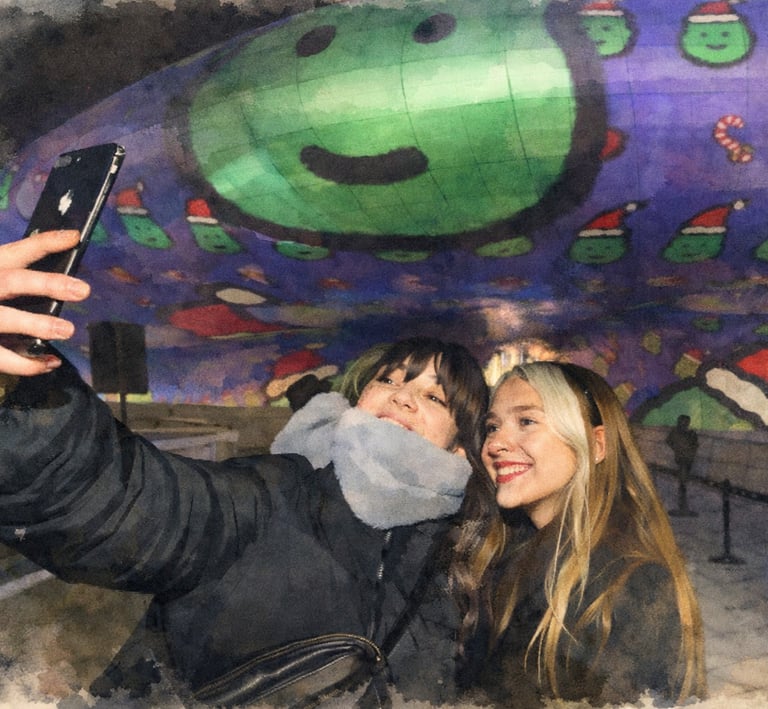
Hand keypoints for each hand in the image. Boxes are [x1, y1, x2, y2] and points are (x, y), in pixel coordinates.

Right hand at [0, 230, 89, 374]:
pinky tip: (49, 363)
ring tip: (67, 330)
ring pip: (4, 319)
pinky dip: (28, 364)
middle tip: (82, 290)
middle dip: (47, 284)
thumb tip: (64, 283)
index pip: (16, 252)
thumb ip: (15, 280)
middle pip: (11, 282)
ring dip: (36, 325)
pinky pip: (2, 358)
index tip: (74, 237)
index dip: (45, 243)